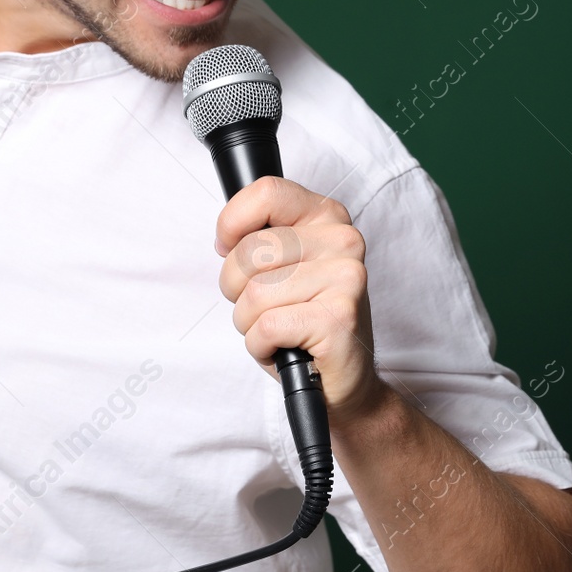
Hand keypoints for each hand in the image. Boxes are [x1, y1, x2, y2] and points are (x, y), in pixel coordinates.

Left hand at [215, 176, 386, 427]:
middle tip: (261, 305)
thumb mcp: (283, 265)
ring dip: (249, 322)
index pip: (267, 192)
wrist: (342, 380)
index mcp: (328, 216)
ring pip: (254, 293)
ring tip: (278, 328)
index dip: (232, 223)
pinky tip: (284, 347)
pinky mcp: (338, 317)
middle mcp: (343, 240)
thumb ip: (260, 237)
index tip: (228, 246)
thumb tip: (225, 238)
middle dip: (235, 287)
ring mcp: (346, 278)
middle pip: (250, 250)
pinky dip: (261, 346)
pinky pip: (265, 326)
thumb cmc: (304, 319)